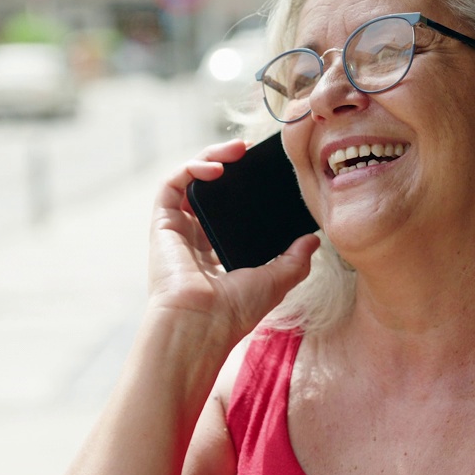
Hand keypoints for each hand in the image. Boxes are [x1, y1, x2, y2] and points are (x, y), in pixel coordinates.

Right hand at [147, 138, 319, 349]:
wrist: (201, 324)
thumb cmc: (234, 312)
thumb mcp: (277, 281)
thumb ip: (295, 259)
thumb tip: (312, 240)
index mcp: (218, 253)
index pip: (228, 211)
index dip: (243, 188)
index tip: (264, 173)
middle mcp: (194, 239)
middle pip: (208, 190)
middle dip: (227, 164)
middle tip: (248, 151)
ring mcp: (177, 230)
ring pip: (188, 180)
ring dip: (210, 157)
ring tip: (236, 150)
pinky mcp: (162, 224)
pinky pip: (171, 185)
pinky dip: (191, 168)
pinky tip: (216, 167)